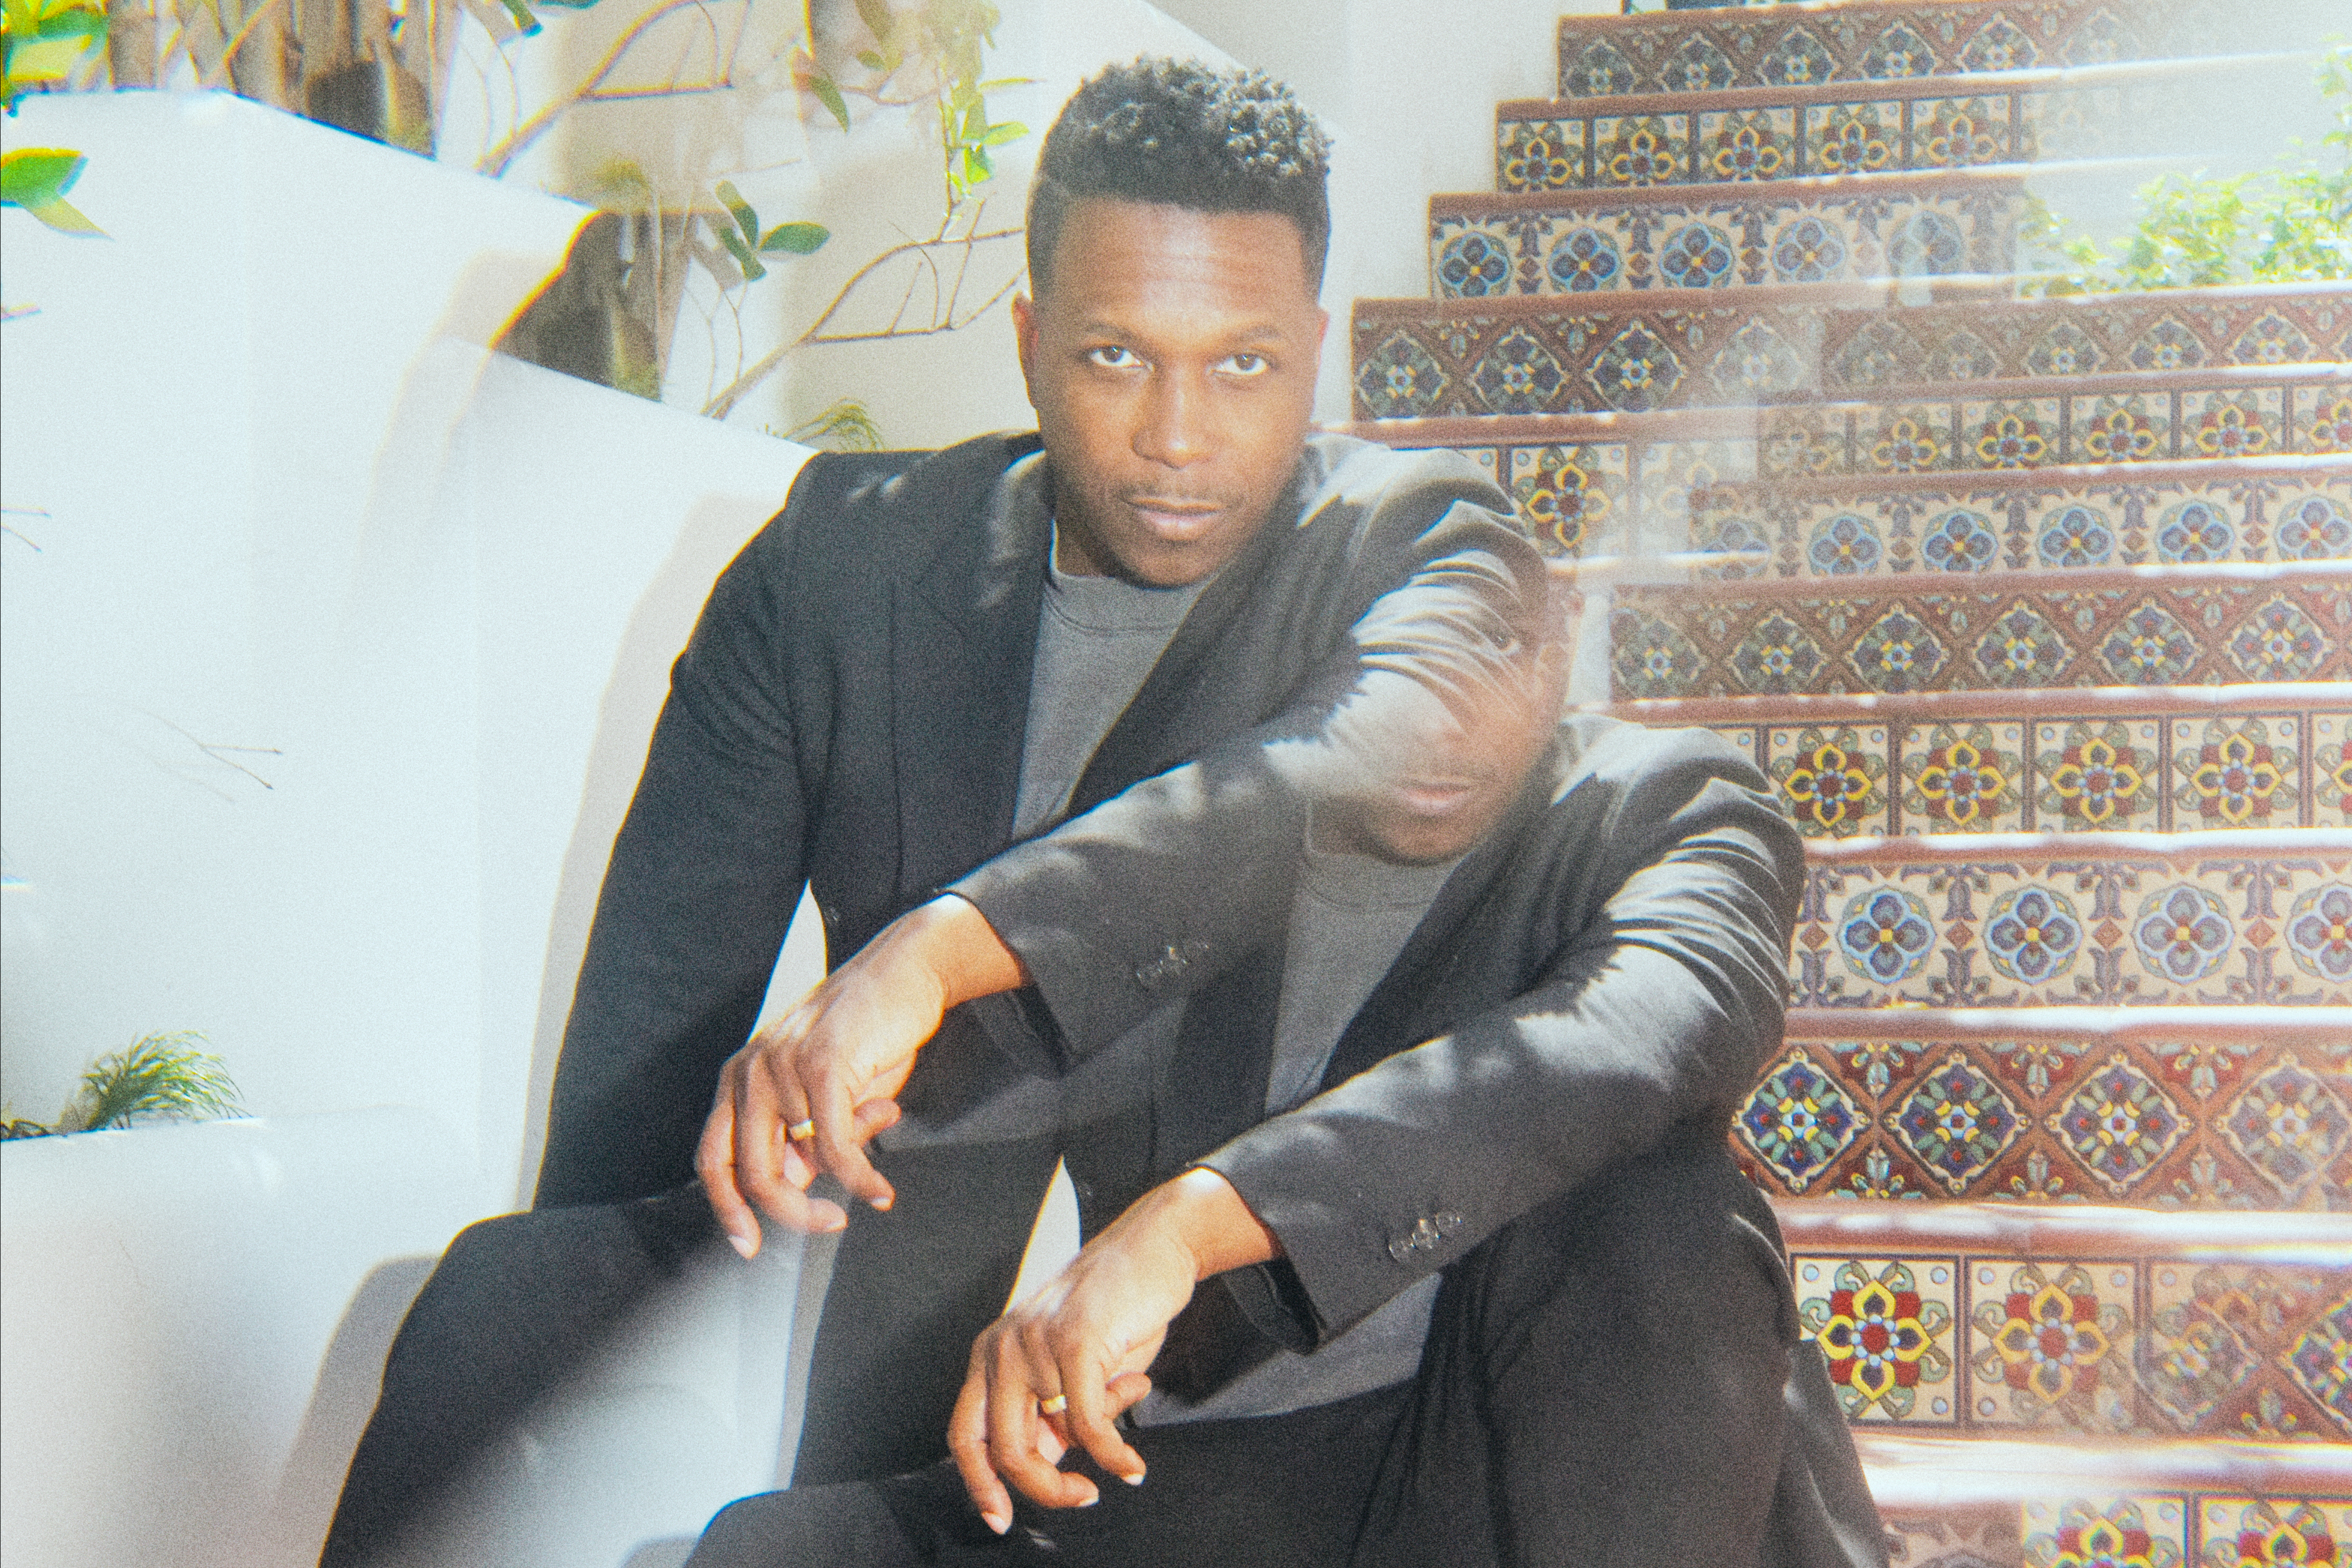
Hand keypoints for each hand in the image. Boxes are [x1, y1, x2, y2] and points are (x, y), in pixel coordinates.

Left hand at [696, 895, 1025, 1253]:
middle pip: (752, 1172)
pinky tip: (881, 1189)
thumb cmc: (866, 1032)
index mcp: (741, 1076)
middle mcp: (751, 1071)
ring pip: (802, 1164)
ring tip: (877, 1162)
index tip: (749, 1245)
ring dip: (848, 1176)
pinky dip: (860, 1179)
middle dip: (792, 1213)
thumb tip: (801, 1182)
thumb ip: (803, 1135)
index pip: (714, 1159)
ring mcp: (782, 1067)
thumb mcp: (824, 1090)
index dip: (727, 1209)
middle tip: (829, 1223)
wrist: (904, 971)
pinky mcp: (822, 1067)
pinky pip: (836, 1148)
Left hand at [949, 1169, 1280, 1533]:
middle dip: (1044, 1490)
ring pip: (1045, 1443)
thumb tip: (1050, 1463)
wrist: (1155, 1246)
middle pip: (1003, 1450)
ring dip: (1090, 1466)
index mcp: (992, 1352)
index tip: (1001, 1518)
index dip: (978, 1485)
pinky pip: (1089, 1425)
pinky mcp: (1074, 1343)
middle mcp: (1002, 1347)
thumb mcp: (1073, 1369)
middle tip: (1082, 1498)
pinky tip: (1132, 1465)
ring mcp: (1034, 1343)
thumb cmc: (1117, 1309)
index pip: (965, 1435)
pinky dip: (1113, 1455)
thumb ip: (1052, 1413)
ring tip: (1123, 1462)